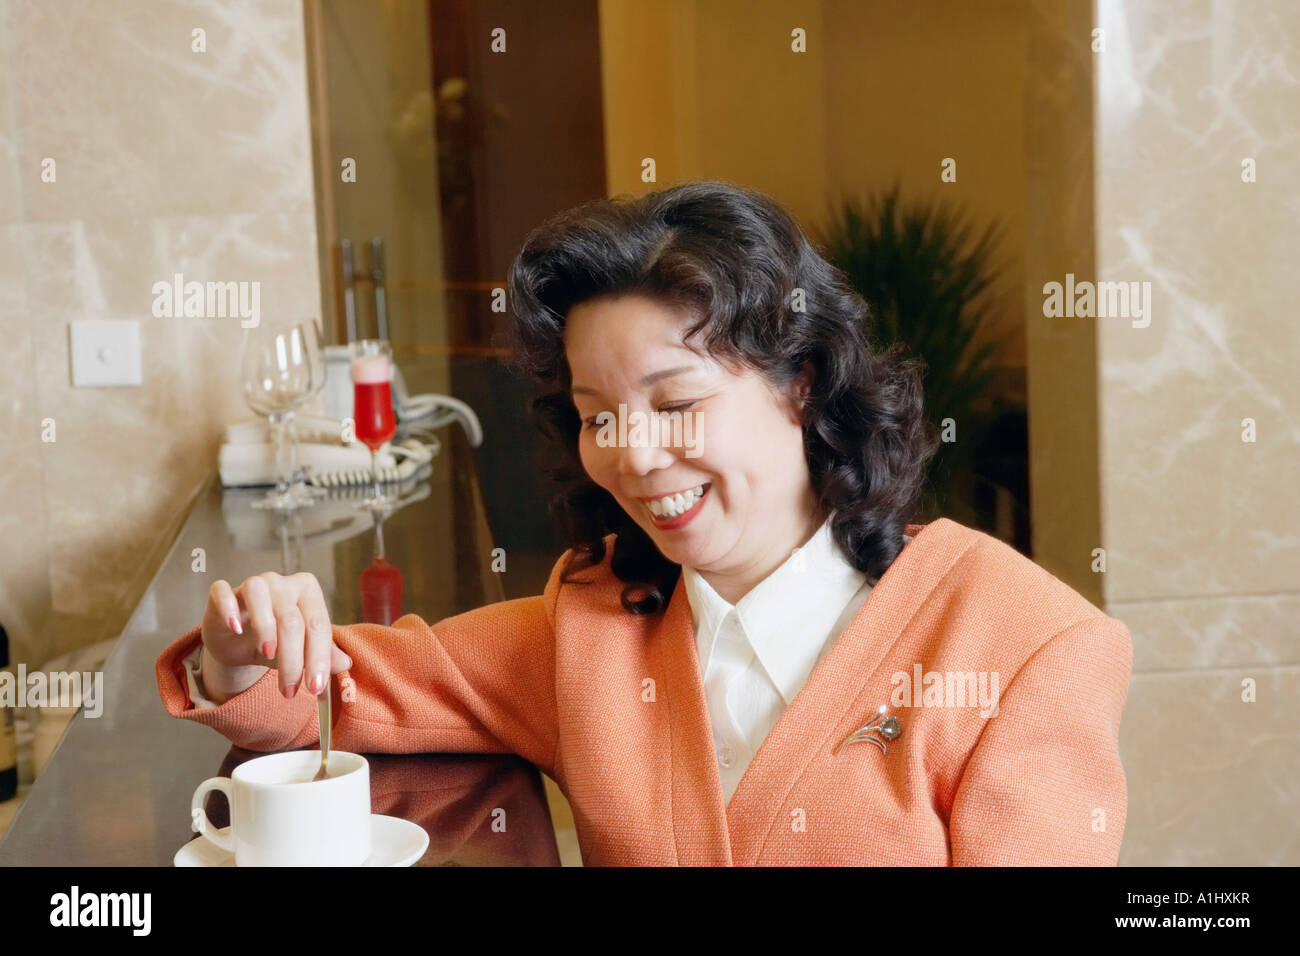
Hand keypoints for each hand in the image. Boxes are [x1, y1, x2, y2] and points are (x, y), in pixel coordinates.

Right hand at [201, 572, 352, 700]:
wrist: (238, 642)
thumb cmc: (275, 642)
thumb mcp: (301, 651)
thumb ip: (324, 655)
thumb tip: (345, 664)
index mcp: (308, 591)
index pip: (318, 625)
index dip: (319, 659)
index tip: (315, 689)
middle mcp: (282, 583)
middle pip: (291, 619)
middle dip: (292, 660)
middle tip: (289, 690)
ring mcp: (251, 584)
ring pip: (260, 596)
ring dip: (265, 628)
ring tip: (267, 654)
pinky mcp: (221, 593)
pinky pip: (222, 592)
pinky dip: (229, 608)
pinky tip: (236, 628)